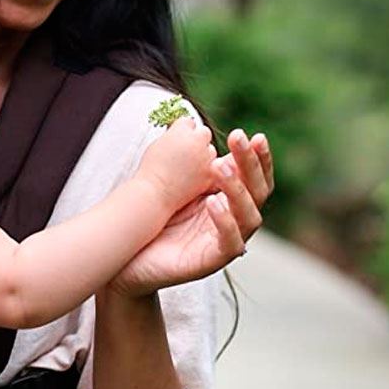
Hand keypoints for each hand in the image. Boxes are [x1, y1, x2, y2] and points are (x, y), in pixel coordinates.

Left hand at [111, 129, 273, 295]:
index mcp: (228, 200)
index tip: (255, 135)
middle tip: (237, 138)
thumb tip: (195, 127)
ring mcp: (226, 242)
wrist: (128, 259)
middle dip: (250, 164)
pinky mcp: (213, 261)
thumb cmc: (153, 220)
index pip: (255, 178)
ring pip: (250, 217)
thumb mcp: (174, 187)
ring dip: (237, 189)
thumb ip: (191, 166)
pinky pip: (231, 243)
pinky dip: (226, 222)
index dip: (260, 159)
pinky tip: (214, 202)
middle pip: (258, 192)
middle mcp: (233, 220)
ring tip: (219, 166)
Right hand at [135, 118, 217, 211]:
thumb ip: (172, 135)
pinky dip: (206, 171)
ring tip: (188, 168)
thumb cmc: (151, 169)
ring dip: (204, 156)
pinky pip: (213, 167)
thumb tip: (181, 133)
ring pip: (211, 150)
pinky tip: (193, 177)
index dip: (183, 131)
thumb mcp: (157, 144)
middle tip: (187, 153)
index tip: (178, 140)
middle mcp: (197, 140)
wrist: (155, 193)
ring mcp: (206, 157)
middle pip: (204, 133)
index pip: (189, 122)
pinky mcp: (211, 174)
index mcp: (182, 130)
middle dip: (197, 140)